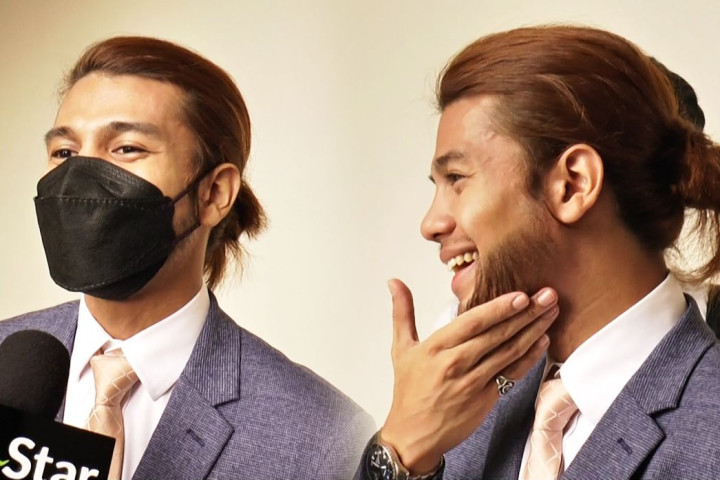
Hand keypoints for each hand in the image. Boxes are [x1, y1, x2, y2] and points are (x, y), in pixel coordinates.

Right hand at [380, 279, 557, 473]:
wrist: (413, 435)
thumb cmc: (408, 390)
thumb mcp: (401, 348)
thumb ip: (402, 312)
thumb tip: (394, 282)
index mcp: (436, 347)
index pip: (473, 322)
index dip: (499, 308)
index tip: (521, 295)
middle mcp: (456, 363)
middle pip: (497, 334)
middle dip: (525, 314)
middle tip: (548, 296)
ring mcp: (473, 382)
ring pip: (509, 352)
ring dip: (533, 331)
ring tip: (551, 312)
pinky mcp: (486, 399)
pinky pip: (512, 374)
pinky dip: (529, 357)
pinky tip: (543, 341)